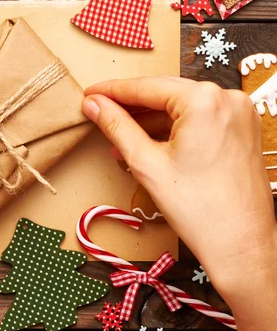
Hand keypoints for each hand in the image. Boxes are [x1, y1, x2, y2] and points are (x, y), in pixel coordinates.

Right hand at [81, 77, 276, 329]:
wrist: (241, 245)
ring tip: (118, 135)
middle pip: (164, 93)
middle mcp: (226, 98)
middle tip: (98, 110)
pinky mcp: (241, 128)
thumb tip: (94, 105)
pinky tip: (146, 143)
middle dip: (130, 105)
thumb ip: (116, 126)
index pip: (146, 86)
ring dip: (148, 119)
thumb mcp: (146, 163)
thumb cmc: (199, 209)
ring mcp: (238, 113)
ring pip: (180, 106)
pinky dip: (171, 128)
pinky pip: (197, 118)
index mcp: (204, 100)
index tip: (90, 93)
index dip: (112, 90)